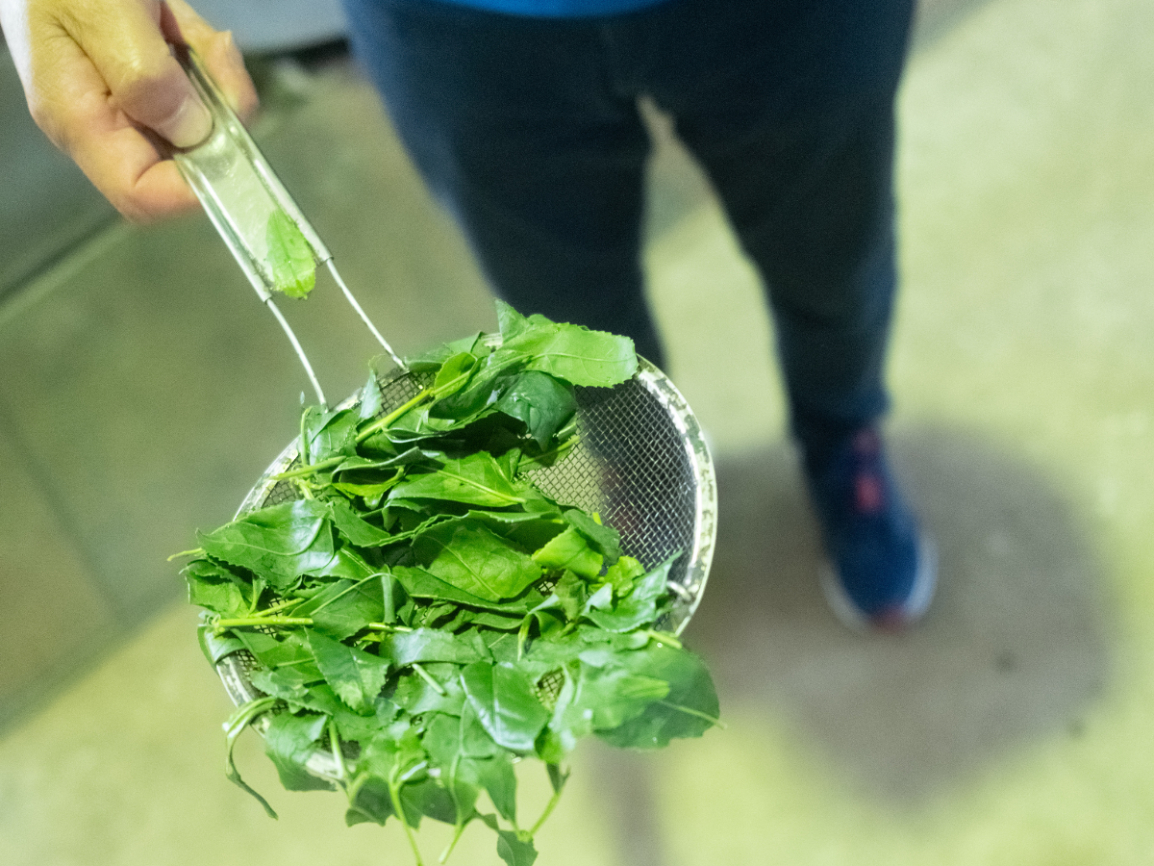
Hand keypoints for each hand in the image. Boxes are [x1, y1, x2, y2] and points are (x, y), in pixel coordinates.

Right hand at [0, 0, 257, 220]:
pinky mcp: (150, 78)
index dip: (193, 188)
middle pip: (185, 162)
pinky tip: (190, 25)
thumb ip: (145, 76)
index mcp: (81, 121)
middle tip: (213, 55)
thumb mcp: (102, 12)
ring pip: (202, 124)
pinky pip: (198, 90)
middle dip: (217, 117)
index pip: (141, 195)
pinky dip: (210, 61)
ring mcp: (129, 101)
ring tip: (197, 33)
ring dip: (217, 81)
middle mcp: (106, 123)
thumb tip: (194, 133)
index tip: (231, 143)